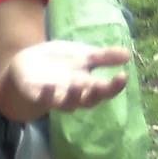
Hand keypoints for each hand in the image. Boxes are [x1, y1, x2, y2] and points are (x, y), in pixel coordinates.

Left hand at [4, 41, 129, 112]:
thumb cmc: (60, 62)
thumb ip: (104, 57)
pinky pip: (42, 100)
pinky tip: (49, 85)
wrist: (29, 62)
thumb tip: (128, 54)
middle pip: (89, 101)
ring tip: (76, 84)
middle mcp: (74, 95)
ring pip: (67, 104)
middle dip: (96, 94)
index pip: (105, 90)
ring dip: (73, 96)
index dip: (114, 86)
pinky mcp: (37, 96)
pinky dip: (46, 94)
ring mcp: (55, 97)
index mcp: (87, 85)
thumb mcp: (83, 55)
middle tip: (100, 84)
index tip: (123, 75)